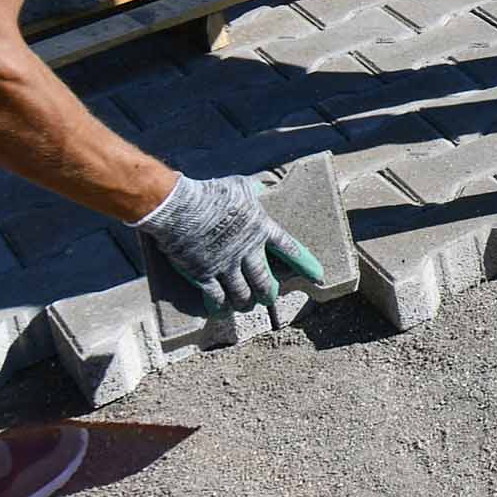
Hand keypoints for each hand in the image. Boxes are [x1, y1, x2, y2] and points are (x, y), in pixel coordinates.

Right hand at [139, 172, 330, 313]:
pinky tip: (221, 310)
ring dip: (246, 302)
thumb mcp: (240, 185)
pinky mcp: (204, 275)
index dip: (305, 264)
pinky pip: (217, 298)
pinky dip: (220, 306)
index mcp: (260, 229)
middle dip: (269, 293)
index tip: (318, 276)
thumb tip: (264, 185)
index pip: (290, 250)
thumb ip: (255, 189)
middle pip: (265, 281)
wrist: (179, 206)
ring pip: (243, 294)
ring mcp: (226, 266)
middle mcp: (247, 252)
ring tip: (247, 305)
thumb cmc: (210, 192)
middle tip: (270, 297)